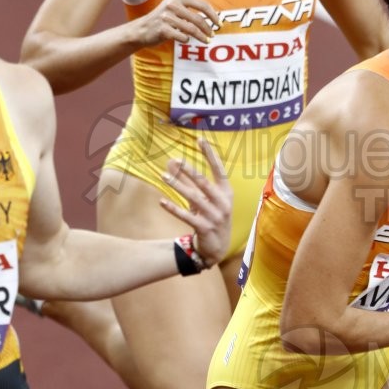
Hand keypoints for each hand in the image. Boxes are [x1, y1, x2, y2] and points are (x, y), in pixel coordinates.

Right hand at [134, 0, 219, 47]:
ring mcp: (166, 17)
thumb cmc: (166, 14)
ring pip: (191, 30)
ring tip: (207, 41)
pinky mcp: (162, 29)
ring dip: (201, 37)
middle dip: (208, 29)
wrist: (144, 28)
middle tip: (213, 35)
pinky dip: (186, 40)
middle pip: (198, 19)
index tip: (220, 23)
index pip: (202, 5)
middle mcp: (172, 4)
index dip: (213, 15)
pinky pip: (181, 36)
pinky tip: (187, 40)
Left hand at [160, 140, 232, 265]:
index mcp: (226, 192)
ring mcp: (215, 216)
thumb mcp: (203, 198)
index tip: (201, 140)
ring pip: (194, 198)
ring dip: (178, 186)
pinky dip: (173, 208)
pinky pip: (187, 216)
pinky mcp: (205, 228)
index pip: (219, 169)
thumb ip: (188, 181)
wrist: (217, 248)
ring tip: (163, 176)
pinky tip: (162, 201)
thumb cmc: (210, 217)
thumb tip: (171, 162)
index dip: (210, 154)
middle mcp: (222, 203)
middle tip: (175, 160)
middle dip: (189, 171)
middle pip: (204, 183)